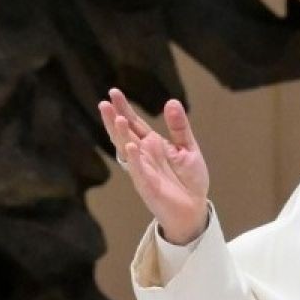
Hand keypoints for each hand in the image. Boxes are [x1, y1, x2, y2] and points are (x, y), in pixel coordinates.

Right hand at [98, 88, 210, 243]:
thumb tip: (171, 101)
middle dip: (114, 118)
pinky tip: (131, 146)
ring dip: (121, 136)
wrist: (194, 207)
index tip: (114, 92)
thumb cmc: (190, 179)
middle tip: (105, 102)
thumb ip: (179, 127)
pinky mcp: (148, 185)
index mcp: (152, 144)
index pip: (134, 123)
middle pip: (124, 134)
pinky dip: (135, 159)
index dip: (124, 109)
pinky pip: (139, 171)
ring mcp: (143, 170)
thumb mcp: (188, 147)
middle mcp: (143, 155)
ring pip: (127, 150)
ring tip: (117, 119)